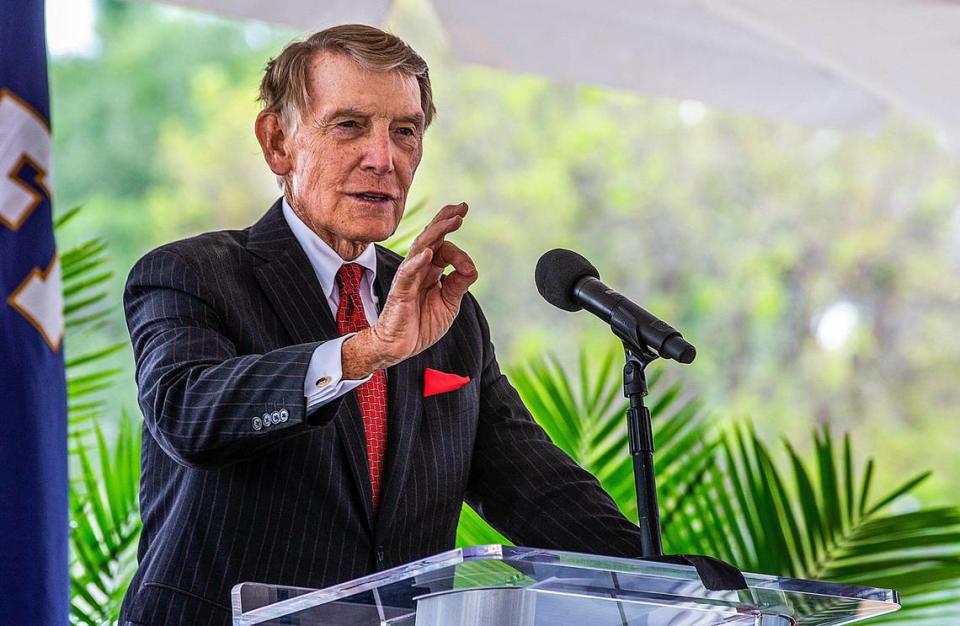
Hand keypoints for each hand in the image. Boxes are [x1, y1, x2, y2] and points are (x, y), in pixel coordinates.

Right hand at [342, 203, 476, 377]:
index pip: (444, 247)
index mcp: (430, 270)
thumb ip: (459, 284)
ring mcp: (408, 278)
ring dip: (436, 233)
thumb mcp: (449, 304)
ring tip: (451, 221)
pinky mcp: (400, 292)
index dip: (459, 248)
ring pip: (420, 249)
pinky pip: (408, 274)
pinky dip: (417, 263)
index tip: (469, 260)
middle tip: (461, 208)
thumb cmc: (422, 324)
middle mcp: (418, 269)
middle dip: (446, 221)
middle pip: (431, 238)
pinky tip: (427, 254)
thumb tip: (471, 267)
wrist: (400, 347)